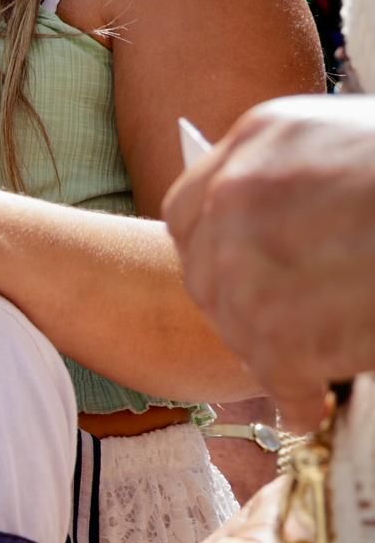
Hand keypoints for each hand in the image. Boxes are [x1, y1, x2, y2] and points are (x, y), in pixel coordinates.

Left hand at [164, 95, 374, 428]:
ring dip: (269, 353)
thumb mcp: (351, 143)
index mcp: (258, 138)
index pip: (191, 211)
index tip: (236, 279)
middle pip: (206, 273)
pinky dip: (293, 395)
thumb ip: (299, 179)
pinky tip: (312, 404)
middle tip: (278, 332)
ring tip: (304, 369)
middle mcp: (239, 193)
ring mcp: (252, 259)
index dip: (212, 254)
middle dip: (238, 308)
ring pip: (235, 325)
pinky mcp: (280, 327)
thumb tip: (279, 232)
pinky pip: (272, 371)